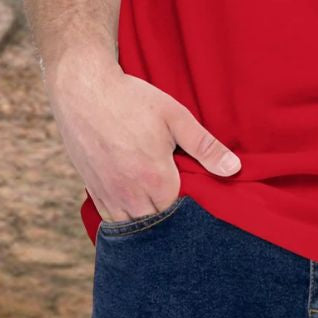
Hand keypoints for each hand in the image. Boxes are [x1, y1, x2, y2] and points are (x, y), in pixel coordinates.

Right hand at [45, 51, 241, 221]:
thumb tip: (233, 169)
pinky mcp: (92, 191)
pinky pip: (111, 220)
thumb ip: (205, 146)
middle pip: (158, 225)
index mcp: (156, 179)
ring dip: (147, 220)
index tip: (197, 193)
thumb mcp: (175, 116)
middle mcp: (130, 195)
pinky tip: (136, 204)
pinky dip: (125, 218)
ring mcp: (109, 196)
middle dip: (171, 217)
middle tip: (181, 198)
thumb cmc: (132, 99)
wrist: (84, 90)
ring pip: (133, 227)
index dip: (192, 206)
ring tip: (159, 202)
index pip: (182, 214)